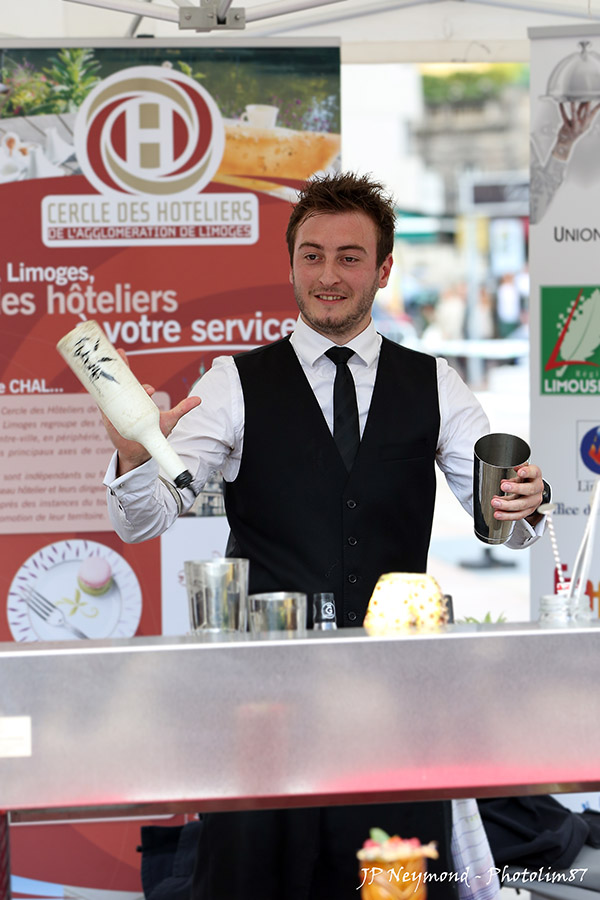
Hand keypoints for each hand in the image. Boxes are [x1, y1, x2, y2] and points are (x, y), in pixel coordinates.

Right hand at [100, 349, 200, 476]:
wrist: (140, 451)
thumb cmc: (155, 433)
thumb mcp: (169, 420)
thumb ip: (182, 409)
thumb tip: (199, 399)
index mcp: (140, 397)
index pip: (135, 381)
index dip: (133, 370)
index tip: (141, 379)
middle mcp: (127, 399)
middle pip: (121, 379)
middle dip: (121, 365)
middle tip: (120, 353)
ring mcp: (116, 406)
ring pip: (110, 387)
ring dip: (106, 375)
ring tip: (103, 365)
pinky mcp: (108, 415)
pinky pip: (100, 401)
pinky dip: (96, 392)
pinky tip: (91, 382)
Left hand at [490, 463, 543, 524]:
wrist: (532, 490)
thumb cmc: (526, 479)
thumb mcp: (522, 470)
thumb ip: (517, 468)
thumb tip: (513, 465)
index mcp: (536, 476)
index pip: (534, 472)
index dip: (527, 472)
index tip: (519, 472)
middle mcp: (537, 489)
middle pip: (529, 490)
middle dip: (515, 489)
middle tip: (503, 486)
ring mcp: (533, 501)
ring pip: (522, 505)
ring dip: (507, 505)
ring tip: (495, 503)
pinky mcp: (528, 511)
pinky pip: (518, 515)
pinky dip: (506, 515)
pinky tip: (498, 512)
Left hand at [552, 101, 599, 160]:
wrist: (566, 143)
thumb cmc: (575, 129)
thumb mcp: (582, 122)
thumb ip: (582, 111)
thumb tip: (584, 99)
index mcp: (587, 123)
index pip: (594, 112)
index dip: (598, 106)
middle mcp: (582, 125)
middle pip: (586, 114)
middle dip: (587, 106)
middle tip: (588, 97)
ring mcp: (574, 127)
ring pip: (574, 115)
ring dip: (573, 107)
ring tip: (573, 99)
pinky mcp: (566, 127)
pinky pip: (564, 117)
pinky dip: (562, 109)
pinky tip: (560, 102)